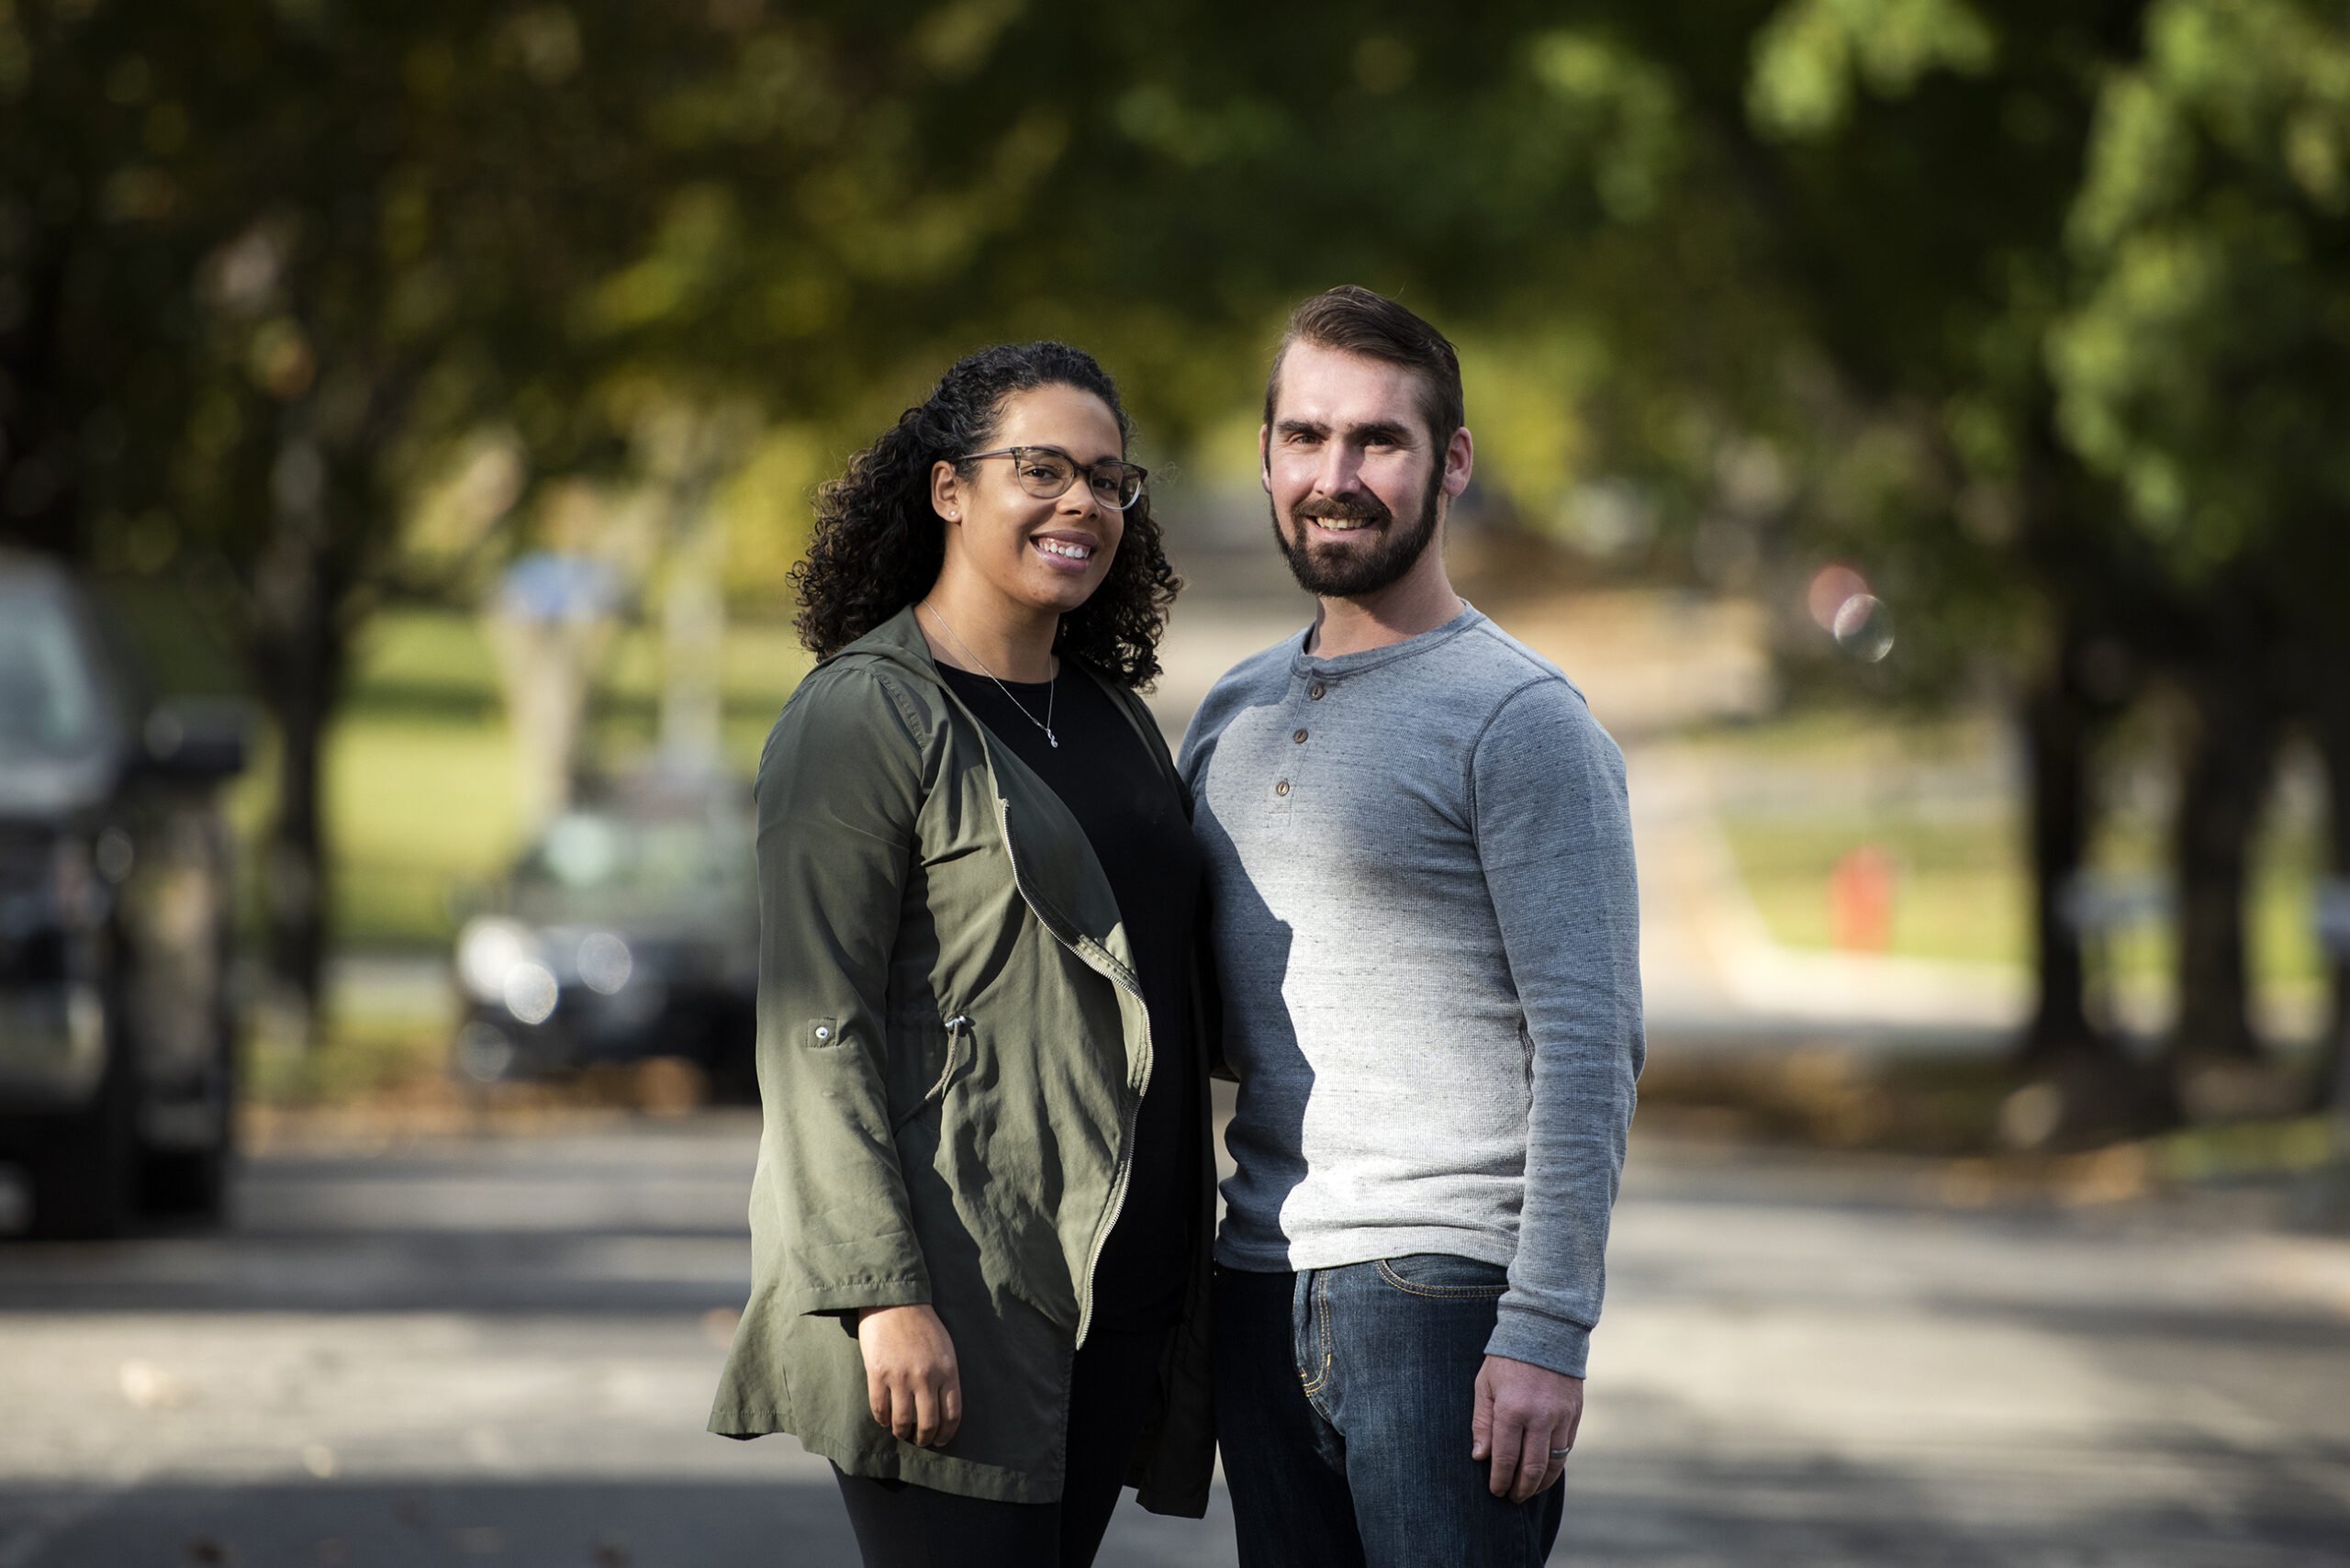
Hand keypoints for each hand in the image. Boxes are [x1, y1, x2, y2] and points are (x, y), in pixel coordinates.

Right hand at [855, 1304, 961, 1446]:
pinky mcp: (878, 1374)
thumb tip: (942, 1406)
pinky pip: (880, 1409)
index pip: (952, 1414)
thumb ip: (945, 1375)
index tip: (941, 1440)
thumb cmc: (922, 1324)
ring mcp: (901, 1377)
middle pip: (928, 1423)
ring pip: (903, 1422)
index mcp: (947, 1370)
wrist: (894, 1302)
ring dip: (902, 1432)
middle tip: (920, 1440)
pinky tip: (885, 1419)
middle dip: (924, 1438)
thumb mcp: (945, 1348)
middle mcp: (926, 1377)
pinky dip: (883, 1420)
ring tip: (901, 1432)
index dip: (947, 1433)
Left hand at [1471, 1355, 1582, 1501]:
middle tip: (1511, 1497)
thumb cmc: (1507, 1359)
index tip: (1495, 1490)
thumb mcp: (1484, 1386)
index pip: (1505, 1458)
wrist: (1545, 1331)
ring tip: (1528, 1491)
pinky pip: (1567, 1449)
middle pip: (1532, 1468)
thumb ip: (1482, 1423)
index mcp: (1512, 1409)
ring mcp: (1561, 1417)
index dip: (1499, 1480)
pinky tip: (1545, 1472)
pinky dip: (1556, 1466)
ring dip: (1540, 1484)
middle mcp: (1539, 1417)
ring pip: (1553, 1464)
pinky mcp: (1575, 1414)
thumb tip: (1480, 1457)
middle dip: (1520, 1489)